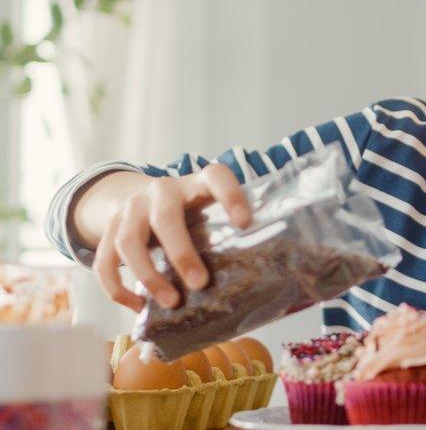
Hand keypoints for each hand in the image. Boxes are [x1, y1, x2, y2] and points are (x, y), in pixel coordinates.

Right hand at [91, 164, 251, 311]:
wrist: (144, 198)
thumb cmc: (192, 213)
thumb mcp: (210, 210)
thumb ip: (228, 231)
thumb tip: (263, 275)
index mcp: (196, 183)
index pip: (216, 177)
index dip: (231, 196)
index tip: (245, 223)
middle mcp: (161, 191)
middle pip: (165, 216)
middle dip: (181, 252)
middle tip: (200, 283)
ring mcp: (131, 209)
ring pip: (128, 240)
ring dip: (148, 275)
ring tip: (171, 302)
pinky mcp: (108, 230)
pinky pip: (104, 261)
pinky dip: (117, 288)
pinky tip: (138, 306)